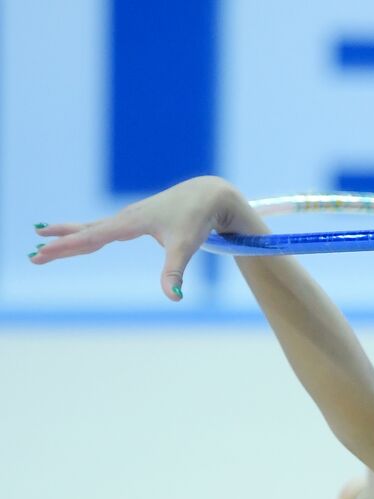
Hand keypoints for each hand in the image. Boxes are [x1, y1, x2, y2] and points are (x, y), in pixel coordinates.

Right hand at [29, 175, 257, 301]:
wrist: (209, 195)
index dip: (66, 246)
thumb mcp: (186, 247)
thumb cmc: (197, 220)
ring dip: (68, 234)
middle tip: (33, 253)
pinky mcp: (138, 219)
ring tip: (43, 235)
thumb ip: (176, 273)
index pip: (91, 237)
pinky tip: (83, 236)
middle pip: (85, 232)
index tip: (42, 252)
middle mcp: (125, 218)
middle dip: (60, 243)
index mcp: (130, 222)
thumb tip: (174, 297)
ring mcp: (130, 217)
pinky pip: (105, 227)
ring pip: (92, 227)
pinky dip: (87, 231)